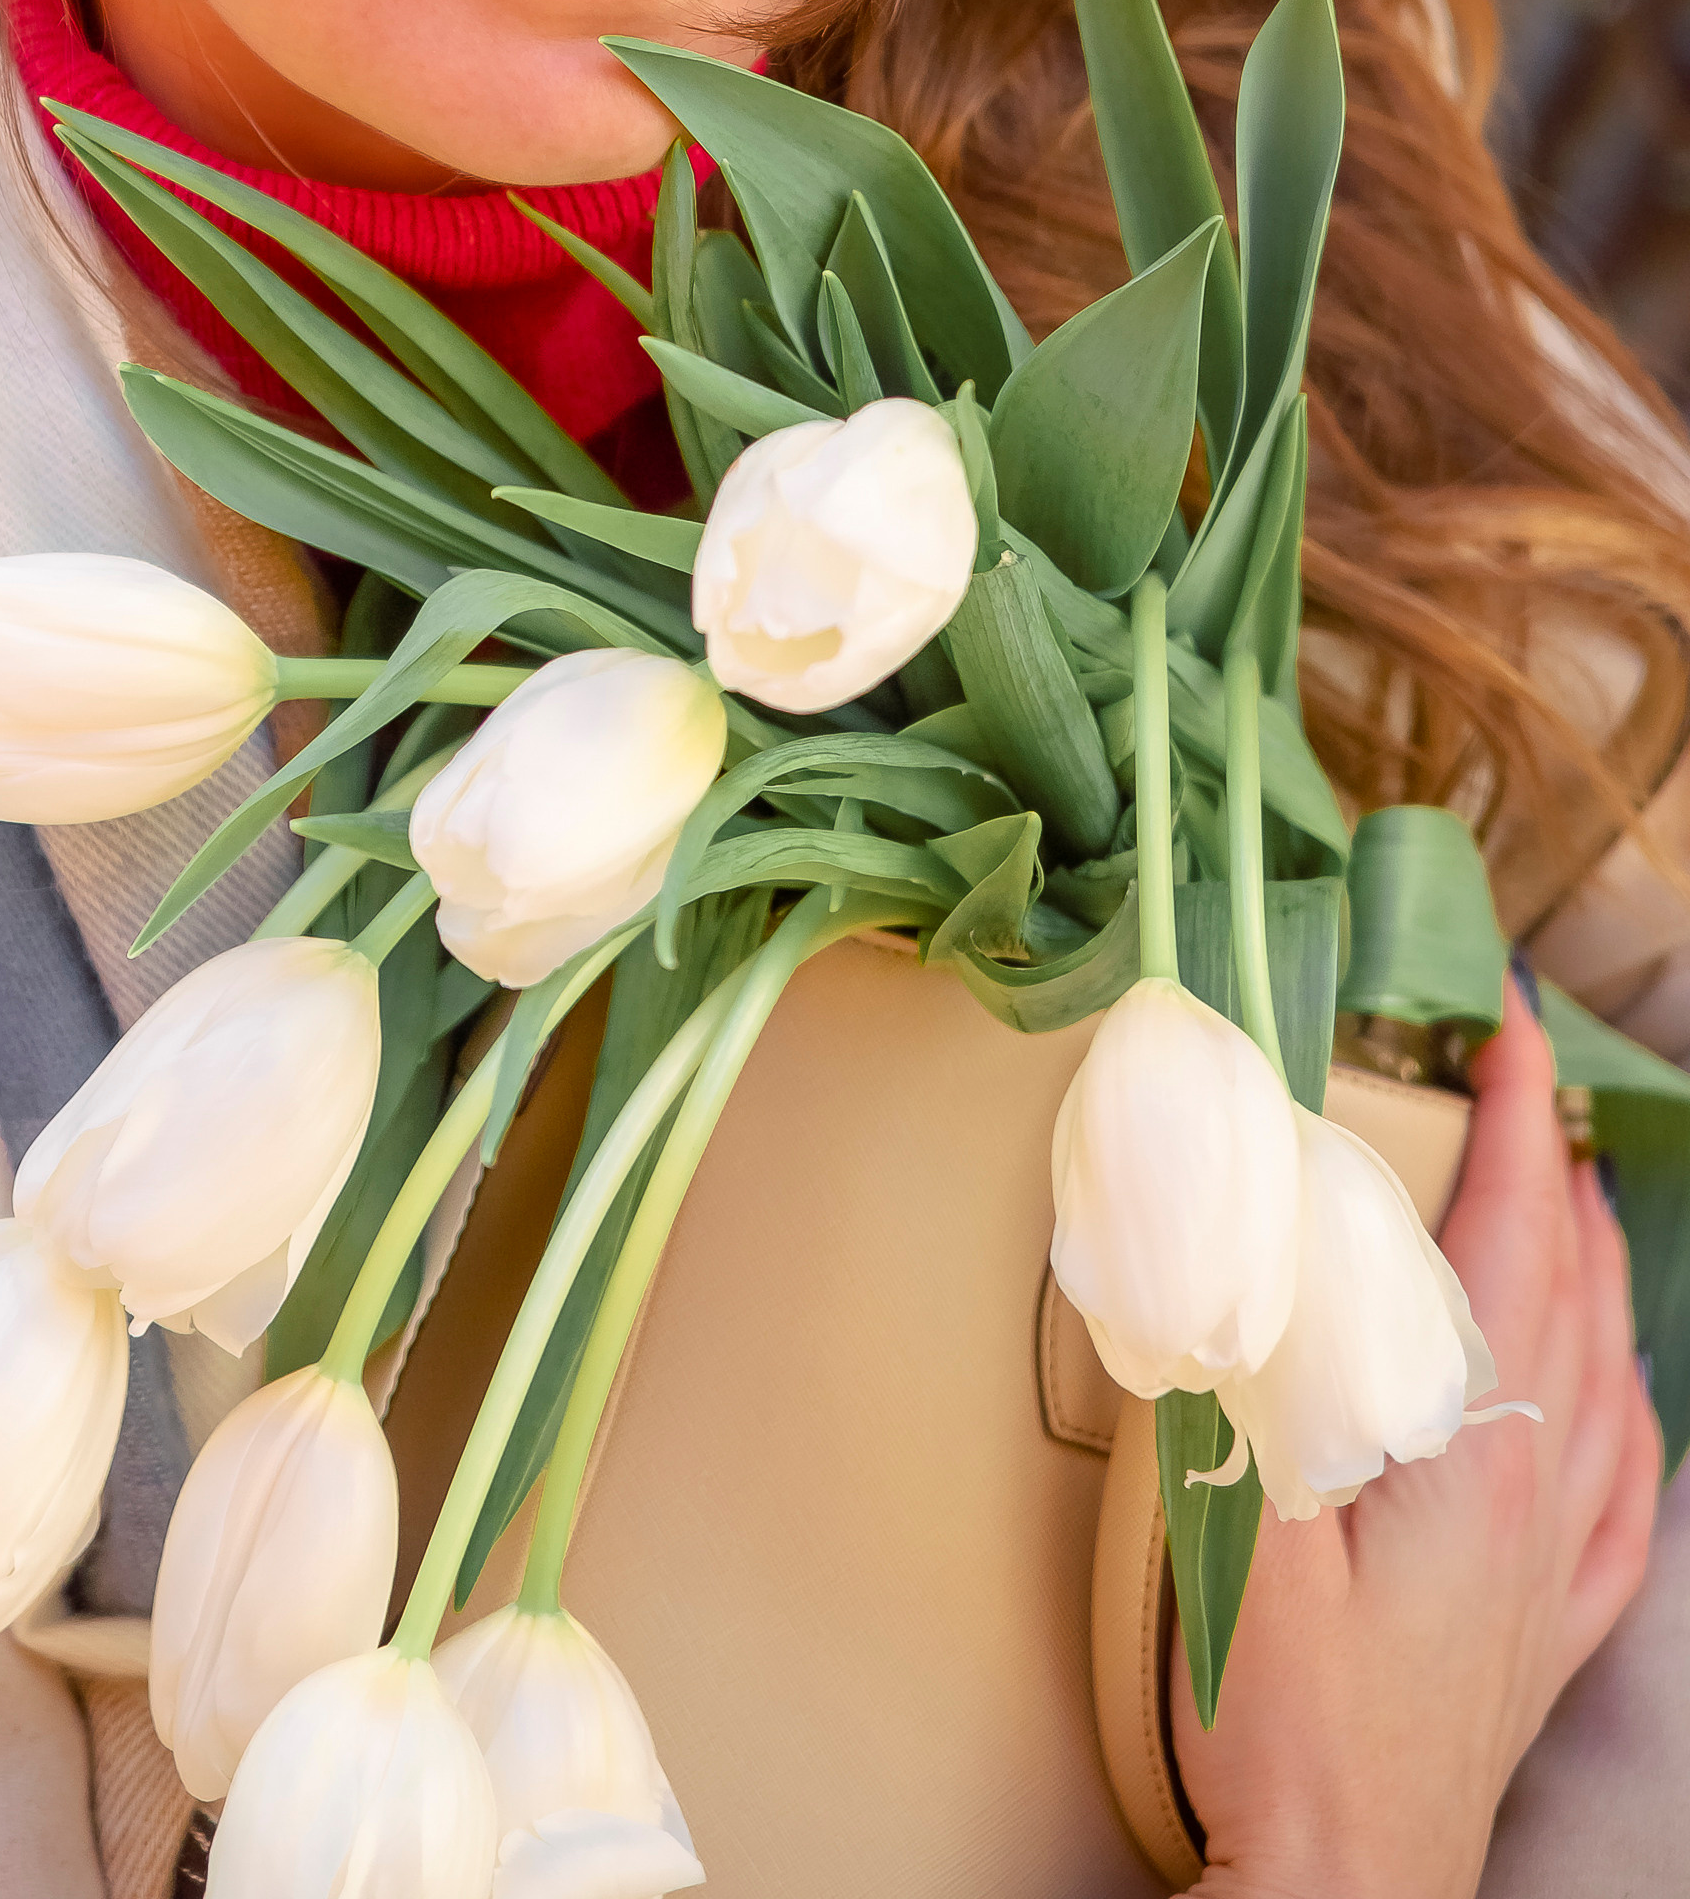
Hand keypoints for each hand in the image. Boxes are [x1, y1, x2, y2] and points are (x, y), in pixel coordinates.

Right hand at [1173, 977, 1660, 1898]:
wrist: (1341, 1890)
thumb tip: (1211, 1211)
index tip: (1511, 1030)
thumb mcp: (1234, 1516)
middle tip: (1526, 1085)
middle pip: (1569, 1290)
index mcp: (1473, 1444)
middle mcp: (1539, 1491)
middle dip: (1553, 1170)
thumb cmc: (1287, 1725)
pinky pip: (1626, 1498)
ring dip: (1595, 1273)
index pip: (1513, 1236)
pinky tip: (1624, 1404)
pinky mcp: (1548, 1633)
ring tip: (1577, 1206)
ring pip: (1609, 1380)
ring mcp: (1557, 1566)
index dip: (1515, 1123)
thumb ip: (1229, 1356)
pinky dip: (1631, 1417)